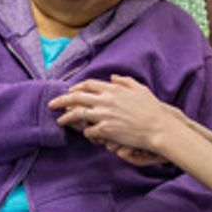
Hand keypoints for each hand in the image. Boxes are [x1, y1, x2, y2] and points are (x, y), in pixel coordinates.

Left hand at [50, 75, 169, 156]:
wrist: (159, 127)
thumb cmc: (152, 109)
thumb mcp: (140, 89)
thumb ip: (125, 81)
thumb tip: (113, 77)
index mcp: (113, 90)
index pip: (88, 85)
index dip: (76, 88)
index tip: (69, 91)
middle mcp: (106, 101)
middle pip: (77, 98)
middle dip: (61, 100)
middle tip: (51, 104)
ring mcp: (105, 115)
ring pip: (78, 115)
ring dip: (66, 118)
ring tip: (60, 121)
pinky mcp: (106, 130)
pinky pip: (89, 131)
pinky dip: (86, 132)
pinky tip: (85, 133)